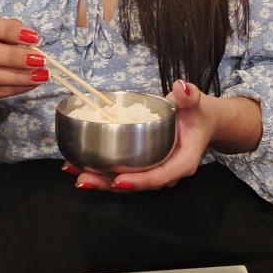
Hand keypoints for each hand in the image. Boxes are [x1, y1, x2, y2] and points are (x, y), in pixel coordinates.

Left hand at [66, 80, 216, 191]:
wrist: (199, 121)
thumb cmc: (197, 113)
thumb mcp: (196, 102)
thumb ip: (190, 96)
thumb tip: (182, 89)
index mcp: (183, 162)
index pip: (160, 176)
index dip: (140, 181)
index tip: (119, 180)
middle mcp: (166, 172)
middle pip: (137, 184)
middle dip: (109, 184)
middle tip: (82, 179)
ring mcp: (153, 171)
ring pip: (126, 180)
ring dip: (100, 179)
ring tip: (73, 171)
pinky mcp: (143, 165)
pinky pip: (122, 171)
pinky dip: (101, 170)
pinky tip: (79, 164)